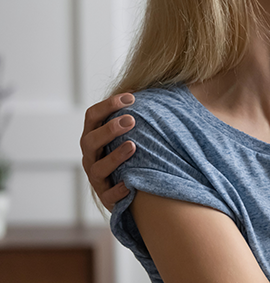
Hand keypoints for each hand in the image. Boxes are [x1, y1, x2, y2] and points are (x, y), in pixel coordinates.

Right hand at [81, 94, 136, 211]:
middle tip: (132, 120)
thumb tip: (166, 86)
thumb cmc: (134, 150)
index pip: (92, 116)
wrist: (131, 187)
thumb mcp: (133, 130)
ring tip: (133, 146)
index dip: (109, 105)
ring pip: (98, 167)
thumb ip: (142, 112)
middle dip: (109, 129)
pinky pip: (109, 195)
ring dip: (115, 156)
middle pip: (91, 140)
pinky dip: (118, 190)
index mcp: (94, 136)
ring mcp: (96, 177)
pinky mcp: (106, 197)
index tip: (132, 97)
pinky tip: (131, 183)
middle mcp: (91, 156)